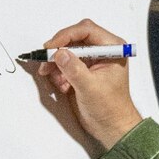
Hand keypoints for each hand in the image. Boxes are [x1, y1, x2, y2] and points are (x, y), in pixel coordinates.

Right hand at [35, 18, 142, 152]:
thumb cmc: (111, 109)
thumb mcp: (91, 88)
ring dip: (56, 63)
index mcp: (112, 48)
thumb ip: (74, 70)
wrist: (111, 128)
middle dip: (59, 50)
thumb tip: (60, 54)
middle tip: (46, 60)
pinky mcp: (82, 70)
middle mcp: (102, 51)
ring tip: (54, 77)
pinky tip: (62, 85)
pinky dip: (58, 72)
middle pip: (74, 38)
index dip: (67, 36)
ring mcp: (91, 60)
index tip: (52, 47)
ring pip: (67, 51)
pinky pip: (64, 63)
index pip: (86, 30)